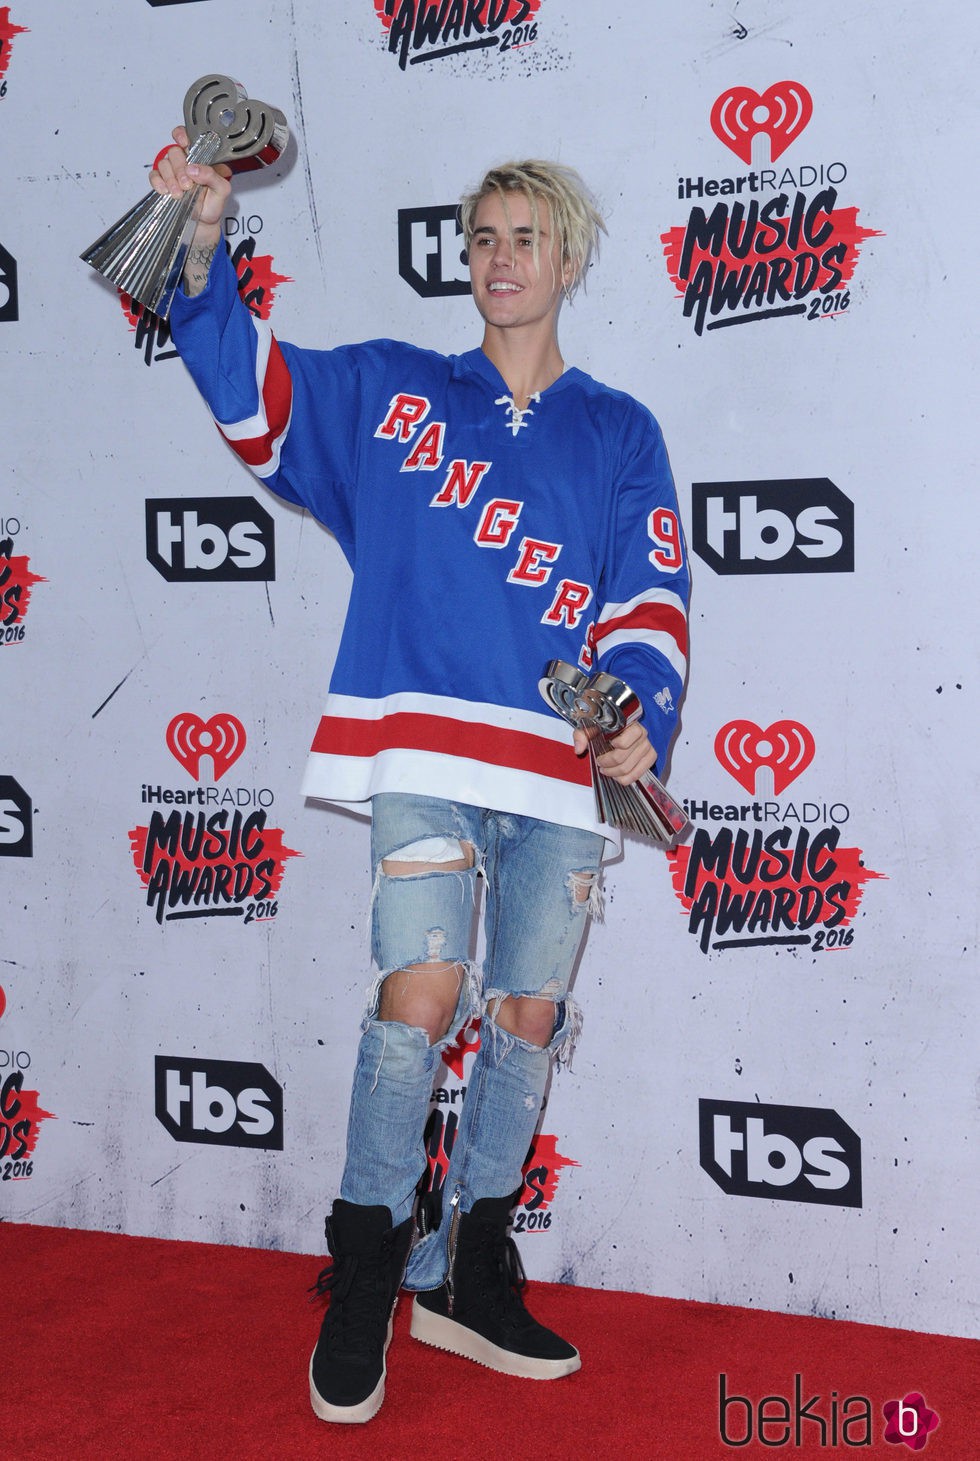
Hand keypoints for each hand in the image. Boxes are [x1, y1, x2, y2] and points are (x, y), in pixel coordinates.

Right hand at [149, 125, 232, 241]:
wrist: (204, 223)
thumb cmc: (214, 204)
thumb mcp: (222, 191)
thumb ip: (212, 176)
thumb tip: (193, 169)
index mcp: (200, 157)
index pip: (187, 136)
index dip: (182, 135)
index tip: (183, 143)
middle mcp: (185, 161)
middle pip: (174, 152)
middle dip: (179, 169)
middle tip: (187, 185)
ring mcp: (173, 171)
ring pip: (164, 164)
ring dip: (171, 179)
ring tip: (179, 193)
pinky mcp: (163, 182)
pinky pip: (154, 176)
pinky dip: (158, 183)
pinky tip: (166, 191)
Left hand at [573, 721, 656, 784]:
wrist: (617, 722)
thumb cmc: (605, 723)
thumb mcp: (590, 724)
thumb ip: (582, 734)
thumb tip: (579, 749)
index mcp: (628, 723)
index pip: (623, 743)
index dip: (609, 753)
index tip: (600, 754)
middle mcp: (641, 734)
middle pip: (623, 759)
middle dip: (607, 765)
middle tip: (600, 764)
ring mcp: (647, 746)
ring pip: (630, 769)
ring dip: (614, 774)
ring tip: (606, 770)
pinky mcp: (650, 756)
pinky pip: (639, 774)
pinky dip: (626, 779)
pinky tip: (617, 775)